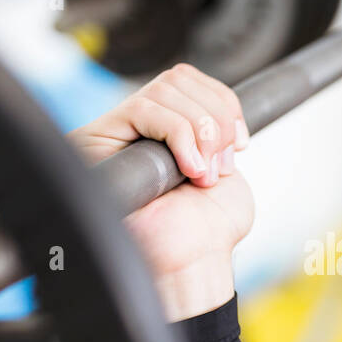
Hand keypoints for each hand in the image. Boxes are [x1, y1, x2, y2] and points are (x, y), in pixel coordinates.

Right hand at [69, 64, 253, 320]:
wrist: (192, 263)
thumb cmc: (207, 230)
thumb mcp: (224, 169)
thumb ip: (217, 129)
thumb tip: (216, 107)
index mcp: (168, 131)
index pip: (189, 79)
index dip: (222, 101)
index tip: (240, 143)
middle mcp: (139, 129)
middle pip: (179, 78)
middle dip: (215, 118)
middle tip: (220, 165)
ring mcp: (118, 134)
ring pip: (165, 91)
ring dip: (200, 130)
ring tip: (203, 174)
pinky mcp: (101, 141)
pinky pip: (145, 109)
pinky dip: (180, 135)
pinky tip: (189, 169)